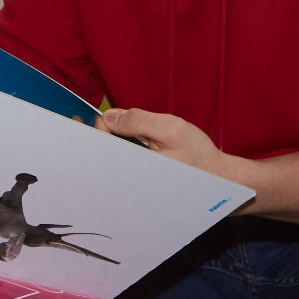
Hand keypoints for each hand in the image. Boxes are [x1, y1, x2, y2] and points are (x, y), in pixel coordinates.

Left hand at [96, 107, 236, 181]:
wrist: (221, 181)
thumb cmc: (199, 156)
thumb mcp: (170, 129)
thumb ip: (139, 120)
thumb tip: (109, 117)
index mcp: (132, 169)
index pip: (100, 149)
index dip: (92, 130)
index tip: (82, 118)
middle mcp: (130, 179)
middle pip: (101, 158)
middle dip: (89, 140)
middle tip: (77, 120)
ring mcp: (136, 181)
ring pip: (111, 162)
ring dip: (102, 144)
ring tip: (92, 129)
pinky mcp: (143, 180)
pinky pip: (122, 165)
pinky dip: (115, 150)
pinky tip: (114, 139)